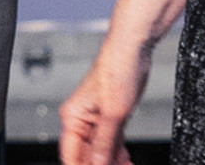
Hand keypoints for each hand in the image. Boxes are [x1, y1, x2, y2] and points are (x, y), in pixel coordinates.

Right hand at [58, 42, 151, 164]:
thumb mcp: (113, 114)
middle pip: (86, 155)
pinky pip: (111, 143)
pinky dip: (119, 155)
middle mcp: (81, 119)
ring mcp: (96, 119)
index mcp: (73, 117)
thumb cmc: (118, 68)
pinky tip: (127, 162)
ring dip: (112, 164)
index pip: (71, 156)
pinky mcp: (111, 117)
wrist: (133, 50)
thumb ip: (104, 144)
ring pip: (100, 151)